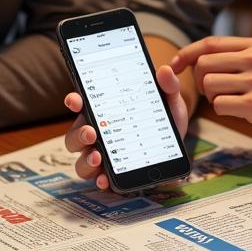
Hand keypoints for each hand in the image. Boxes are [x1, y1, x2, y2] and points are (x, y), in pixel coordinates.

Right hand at [64, 64, 188, 189]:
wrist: (177, 150)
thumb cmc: (165, 122)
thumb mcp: (169, 102)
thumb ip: (168, 87)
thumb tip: (165, 71)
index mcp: (105, 112)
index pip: (82, 105)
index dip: (74, 101)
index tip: (75, 99)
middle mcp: (98, 134)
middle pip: (75, 135)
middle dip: (79, 134)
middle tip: (91, 132)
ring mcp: (102, 156)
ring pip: (81, 160)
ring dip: (85, 159)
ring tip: (97, 157)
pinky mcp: (112, 175)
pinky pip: (98, 179)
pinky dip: (99, 179)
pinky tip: (105, 178)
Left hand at [172, 36, 251, 142]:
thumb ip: (244, 54)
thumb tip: (208, 55)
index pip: (210, 43)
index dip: (187, 53)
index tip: (175, 63)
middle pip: (204, 64)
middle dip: (199, 80)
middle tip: (211, 91)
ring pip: (209, 85)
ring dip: (211, 97)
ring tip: (228, 100)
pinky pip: (220, 106)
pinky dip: (223, 110)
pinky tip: (238, 110)